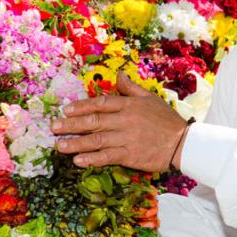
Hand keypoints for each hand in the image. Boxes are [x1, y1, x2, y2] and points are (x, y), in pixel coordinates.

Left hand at [52, 72, 187, 170]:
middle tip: (53, 127)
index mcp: (128, 105)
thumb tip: (118, 76)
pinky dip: (92, 159)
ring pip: (96, 140)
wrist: (183, 143)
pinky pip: (107, 157)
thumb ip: (131, 88)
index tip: (66, 109)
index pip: (100, 103)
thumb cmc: (166, 120)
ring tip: (59, 145)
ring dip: (76, 143)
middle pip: (93, 121)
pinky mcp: (130, 155)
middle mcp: (124, 120)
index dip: (81, 106)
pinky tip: (78, 161)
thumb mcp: (150, 98)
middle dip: (71, 124)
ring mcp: (126, 138)